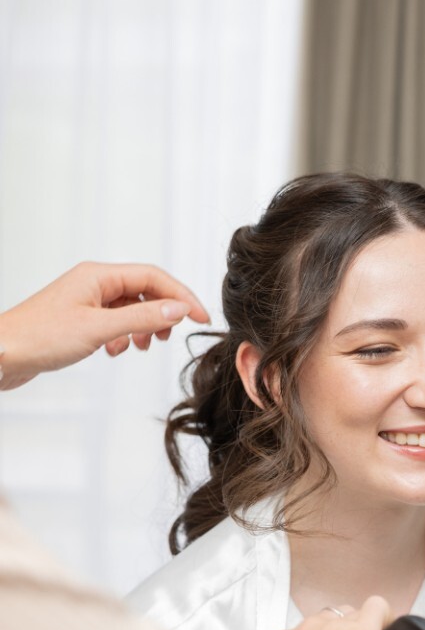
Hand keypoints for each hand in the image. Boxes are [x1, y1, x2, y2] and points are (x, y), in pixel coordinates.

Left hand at [0, 261, 209, 388]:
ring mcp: (87, 301)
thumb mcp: (100, 329)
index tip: (200, 318)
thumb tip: (178, 309)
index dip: (181, 296)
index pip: (153, 277)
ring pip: (131, 308)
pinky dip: (124, 336)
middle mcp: (94, 283)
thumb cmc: (39, 337)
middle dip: (163, 313)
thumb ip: (142, 318)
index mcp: (99, 275)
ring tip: (142, 346)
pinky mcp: (80, 320)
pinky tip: (116, 351)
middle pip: (145, 290)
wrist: (3, 354)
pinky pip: (115, 322)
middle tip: (171, 336)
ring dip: (143, 327)